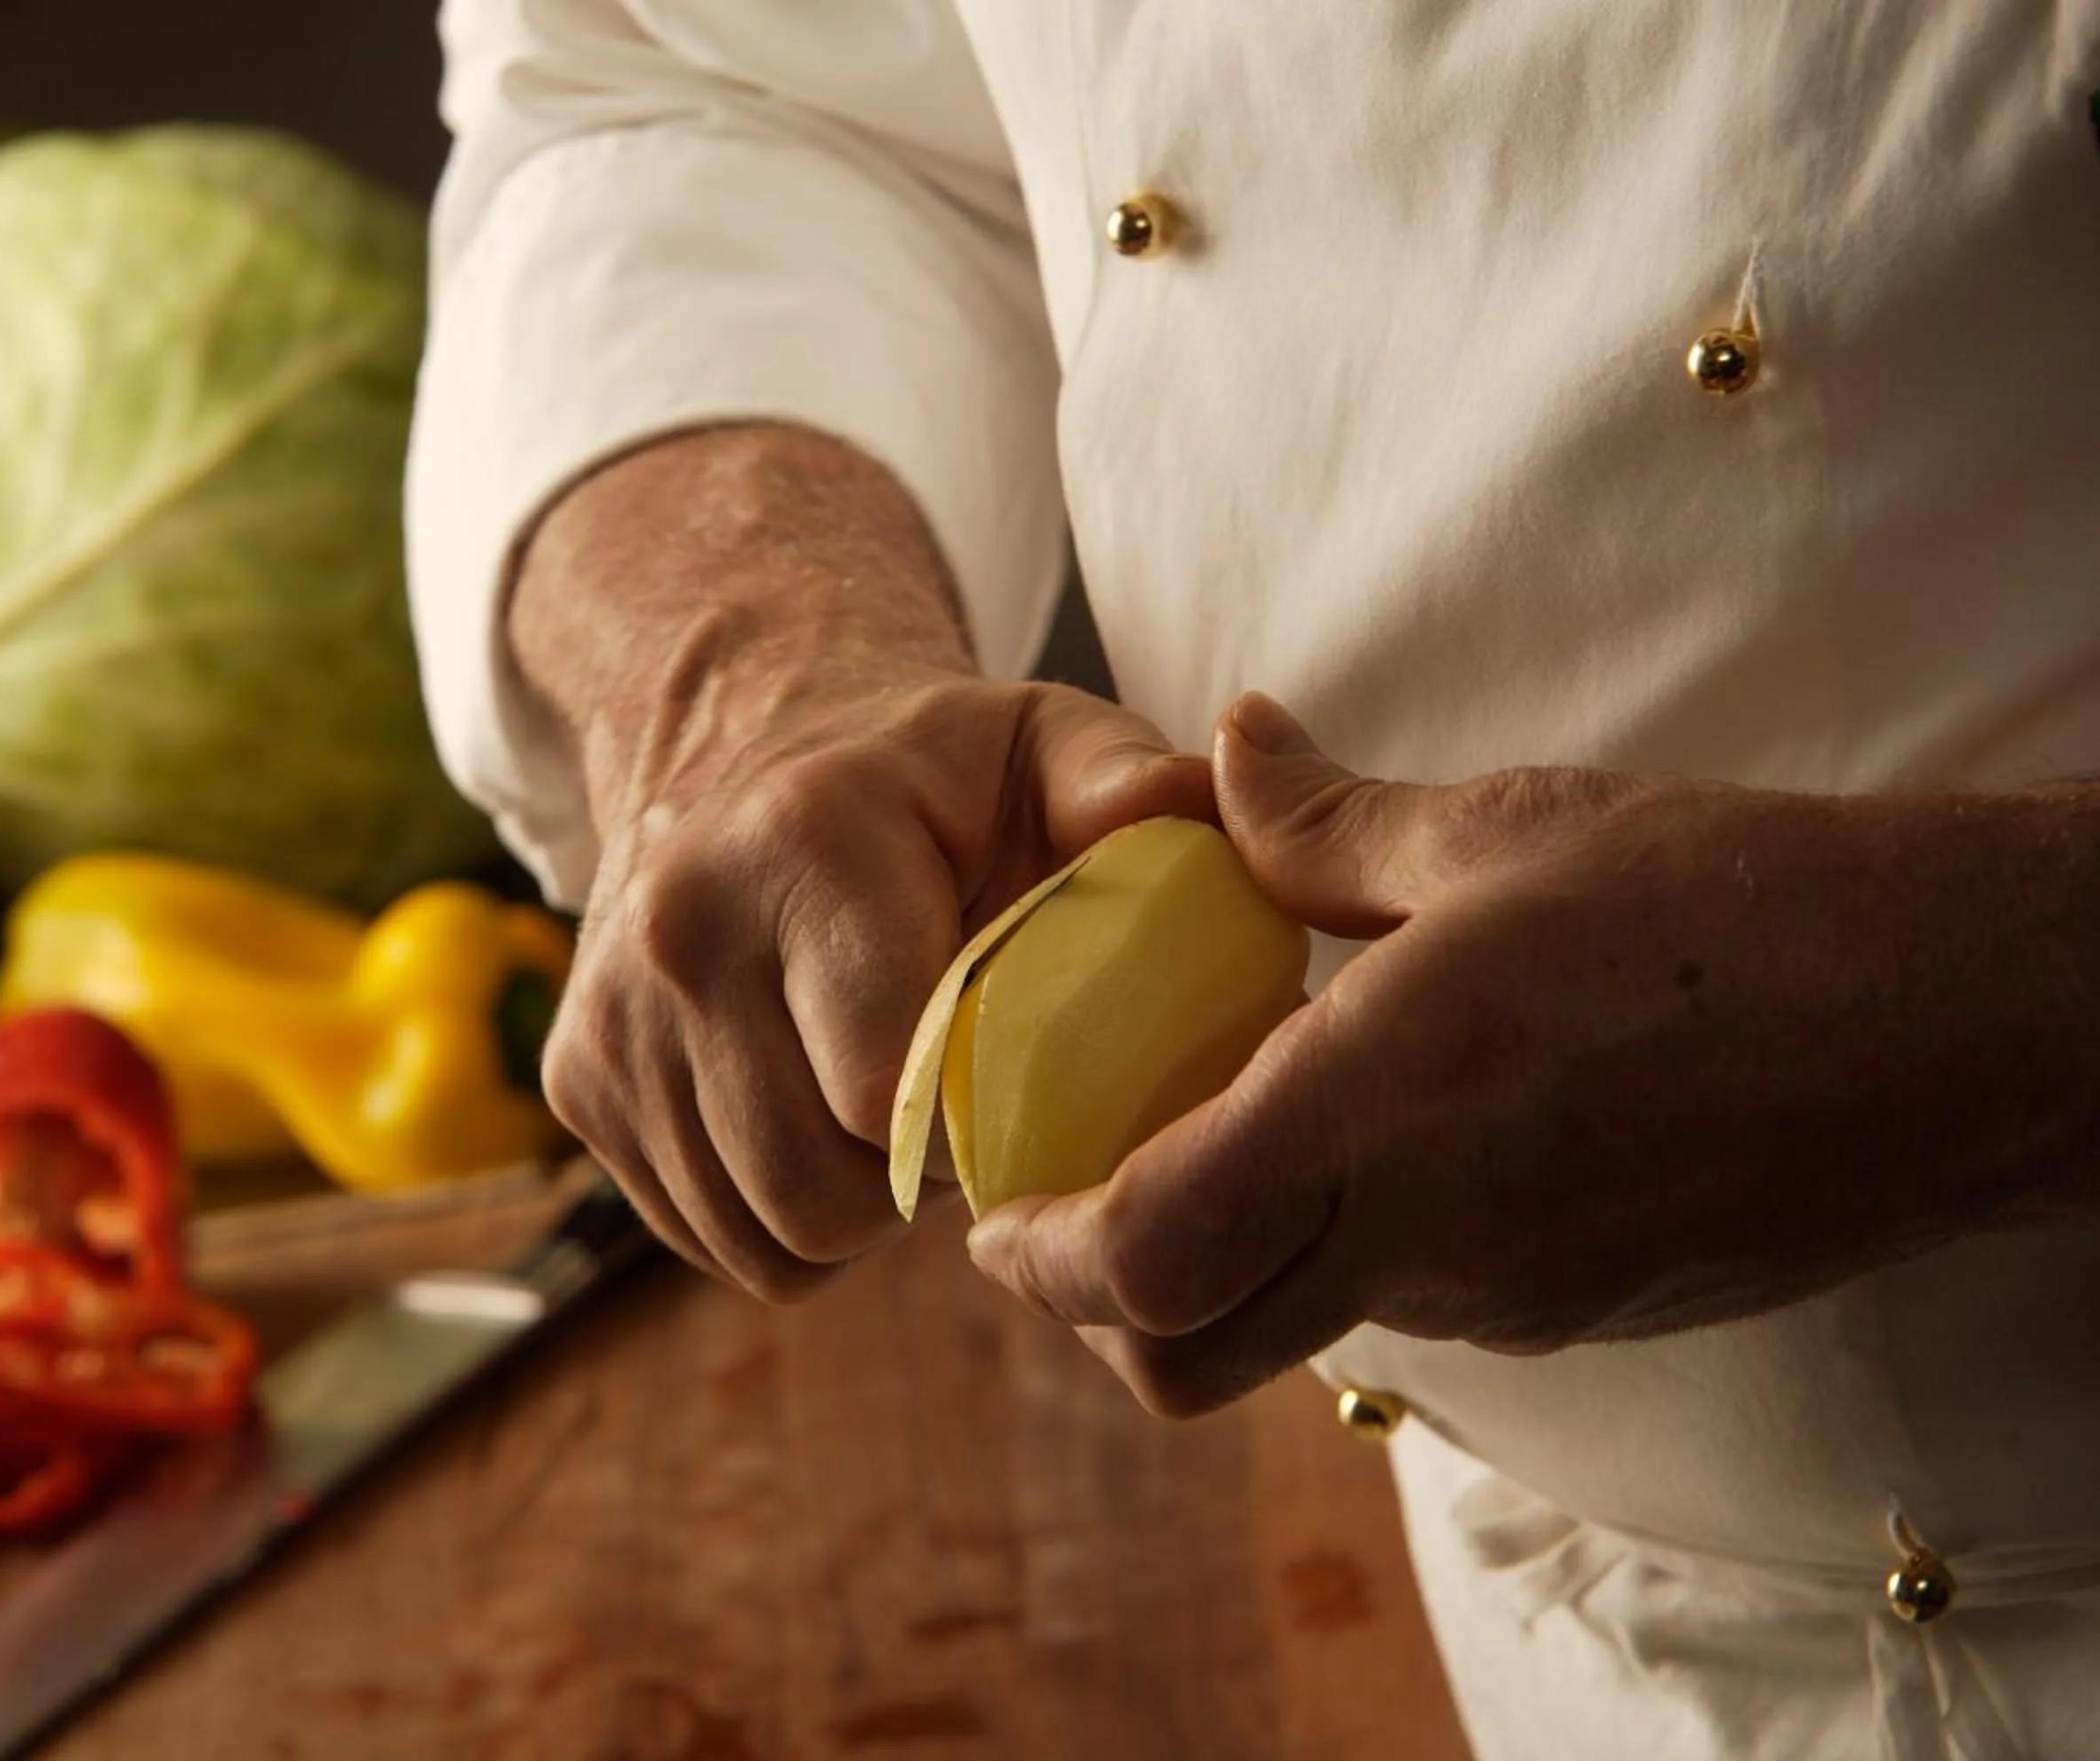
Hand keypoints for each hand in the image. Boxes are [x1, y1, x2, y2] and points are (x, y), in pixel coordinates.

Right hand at [550, 667, 1209, 1298]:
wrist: (734, 745)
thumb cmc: (929, 775)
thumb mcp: (1042, 740)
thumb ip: (1130, 784)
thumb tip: (1208, 809)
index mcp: (807, 845)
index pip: (886, 1088)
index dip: (977, 1130)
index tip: (1021, 1091)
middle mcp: (679, 929)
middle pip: (818, 1191)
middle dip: (912, 1190)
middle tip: (964, 1117)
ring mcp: (611, 1017)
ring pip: (761, 1237)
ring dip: (848, 1213)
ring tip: (890, 1113)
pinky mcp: (576, 1084)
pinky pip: (706, 1238)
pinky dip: (775, 1217)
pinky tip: (816, 1122)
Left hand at [970, 692, 2099, 1415]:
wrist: (1969, 1022)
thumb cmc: (1746, 908)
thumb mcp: (1508, 825)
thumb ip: (1323, 817)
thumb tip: (1215, 747)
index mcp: (1387, 1109)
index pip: (1149, 1257)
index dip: (1040, 1256)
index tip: (992, 1209)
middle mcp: (1431, 1237)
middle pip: (1186, 1359)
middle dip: (1091, 1307)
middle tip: (1055, 1213)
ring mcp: (1506, 1295)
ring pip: (1291, 1333)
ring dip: (1210, 1265)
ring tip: (1201, 1131)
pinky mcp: (1569, 1308)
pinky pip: (1399, 1302)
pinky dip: (1327, 1244)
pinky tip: (1359, 1130)